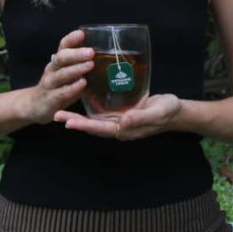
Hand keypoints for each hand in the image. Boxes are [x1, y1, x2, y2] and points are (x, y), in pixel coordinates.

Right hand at [23, 29, 94, 124]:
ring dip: (76, 69)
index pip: (63, 46)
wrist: (35, 106)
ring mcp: (50, 84)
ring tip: (90, 65)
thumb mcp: (67, 74)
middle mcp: (52, 70)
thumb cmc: (58, 87)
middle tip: (91, 52)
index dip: (71, 39)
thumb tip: (105, 57)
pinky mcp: (50, 100)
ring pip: (62, 74)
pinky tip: (83, 84)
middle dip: (76, 54)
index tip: (81, 33)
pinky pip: (61, 92)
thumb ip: (80, 65)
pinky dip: (72, 88)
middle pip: (62, 58)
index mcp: (58, 61)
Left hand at [53, 94, 181, 140]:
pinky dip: (89, 110)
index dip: (85, 125)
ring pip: (95, 121)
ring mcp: (119, 122)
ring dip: (78, 118)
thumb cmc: (168, 110)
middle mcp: (120, 127)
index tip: (69, 123)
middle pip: (93, 126)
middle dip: (75, 122)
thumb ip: (142, 117)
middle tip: (56, 116)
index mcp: (126, 129)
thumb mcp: (158, 112)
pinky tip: (80, 102)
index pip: (102, 128)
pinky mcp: (121, 114)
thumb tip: (124, 121)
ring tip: (61, 112)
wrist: (176, 111)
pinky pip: (102, 114)